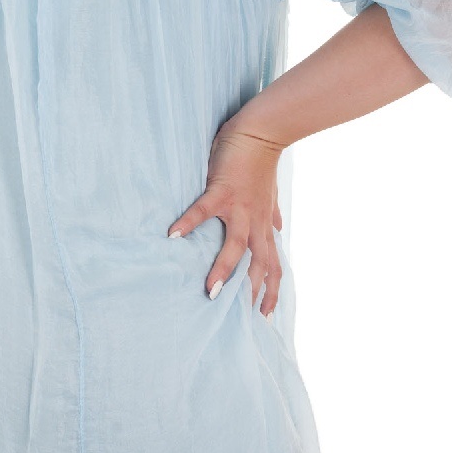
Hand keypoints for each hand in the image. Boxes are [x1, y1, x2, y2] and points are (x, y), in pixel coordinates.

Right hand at [168, 121, 285, 315]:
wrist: (262, 133)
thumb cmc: (261, 163)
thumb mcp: (270, 194)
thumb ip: (272, 214)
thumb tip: (279, 227)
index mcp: (263, 226)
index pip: (273, 266)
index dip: (271, 291)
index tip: (266, 316)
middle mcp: (255, 223)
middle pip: (259, 265)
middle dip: (251, 292)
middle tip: (242, 319)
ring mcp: (239, 208)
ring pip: (235, 247)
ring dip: (223, 270)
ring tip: (211, 291)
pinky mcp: (222, 191)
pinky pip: (203, 211)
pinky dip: (188, 223)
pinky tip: (173, 235)